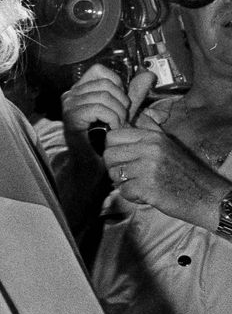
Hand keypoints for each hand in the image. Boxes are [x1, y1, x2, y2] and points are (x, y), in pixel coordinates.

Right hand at [60, 65, 154, 158]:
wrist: (91, 163)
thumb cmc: (104, 138)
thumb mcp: (122, 111)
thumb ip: (133, 93)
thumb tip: (148, 74)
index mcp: (80, 89)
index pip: (99, 70)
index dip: (116, 83)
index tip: (120, 102)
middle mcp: (71, 94)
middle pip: (105, 83)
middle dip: (121, 101)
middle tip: (121, 118)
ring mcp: (69, 105)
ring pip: (104, 96)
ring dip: (118, 112)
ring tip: (118, 125)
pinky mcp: (71, 117)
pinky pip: (99, 108)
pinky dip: (112, 119)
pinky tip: (112, 129)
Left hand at [104, 123, 227, 229]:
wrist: (206, 195)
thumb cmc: (184, 171)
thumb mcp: (167, 143)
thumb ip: (148, 130)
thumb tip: (133, 118)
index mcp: (152, 137)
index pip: (112, 136)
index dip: (112, 148)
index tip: (120, 157)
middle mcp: (149, 149)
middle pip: (108, 154)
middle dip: (113, 166)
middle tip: (127, 174)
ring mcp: (147, 168)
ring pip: (113, 173)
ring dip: (123, 182)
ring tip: (139, 184)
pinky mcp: (147, 187)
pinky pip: (123, 190)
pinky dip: (132, 195)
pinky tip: (146, 194)